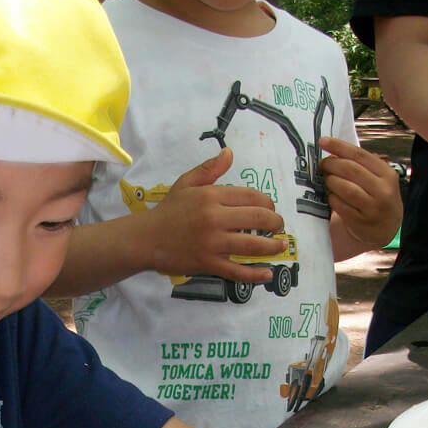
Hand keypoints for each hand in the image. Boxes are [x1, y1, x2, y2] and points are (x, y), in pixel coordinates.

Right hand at [146, 148, 286, 282]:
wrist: (146, 238)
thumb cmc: (168, 211)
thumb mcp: (186, 183)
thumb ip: (210, 169)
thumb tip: (229, 153)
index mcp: (211, 196)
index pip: (251, 196)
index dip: (268, 202)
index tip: (271, 208)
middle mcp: (215, 218)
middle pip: (258, 218)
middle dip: (276, 222)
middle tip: (279, 226)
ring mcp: (212, 243)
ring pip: (253, 245)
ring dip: (273, 246)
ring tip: (280, 245)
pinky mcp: (209, 264)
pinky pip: (237, 271)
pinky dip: (255, 274)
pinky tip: (268, 272)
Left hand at [319, 136, 402, 248]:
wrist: (387, 228)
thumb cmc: (378, 197)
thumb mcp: (379, 179)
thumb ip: (361, 165)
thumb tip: (333, 151)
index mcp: (388, 174)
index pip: (360, 155)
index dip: (339, 146)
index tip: (323, 141)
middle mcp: (383, 190)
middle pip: (351, 170)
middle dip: (332, 164)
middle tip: (323, 164)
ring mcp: (372, 208)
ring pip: (345, 188)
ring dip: (331, 181)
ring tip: (327, 179)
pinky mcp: (360, 222)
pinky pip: (340, 206)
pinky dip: (331, 198)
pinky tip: (331, 195)